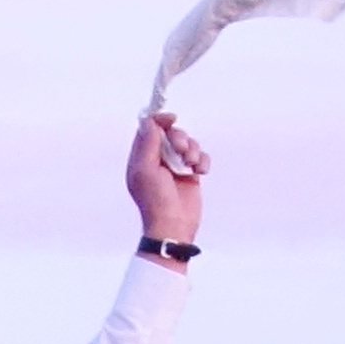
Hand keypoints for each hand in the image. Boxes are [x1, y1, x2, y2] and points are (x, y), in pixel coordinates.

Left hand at [129, 109, 207, 247]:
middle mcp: (157, 160)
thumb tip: (148, 121)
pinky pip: (200, 156)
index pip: (149, 129)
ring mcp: (174, 166)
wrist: (174, 225)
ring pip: (188, 143)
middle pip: (171, 133)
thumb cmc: (156, 201)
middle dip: (179, 138)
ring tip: (191, 164)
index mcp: (142, 158)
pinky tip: (200, 171)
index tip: (171, 119)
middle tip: (182, 150)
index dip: (160, 120)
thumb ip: (148, 144)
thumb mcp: (146, 170)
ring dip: (193, 150)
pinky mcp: (190, 174)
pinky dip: (202, 161)